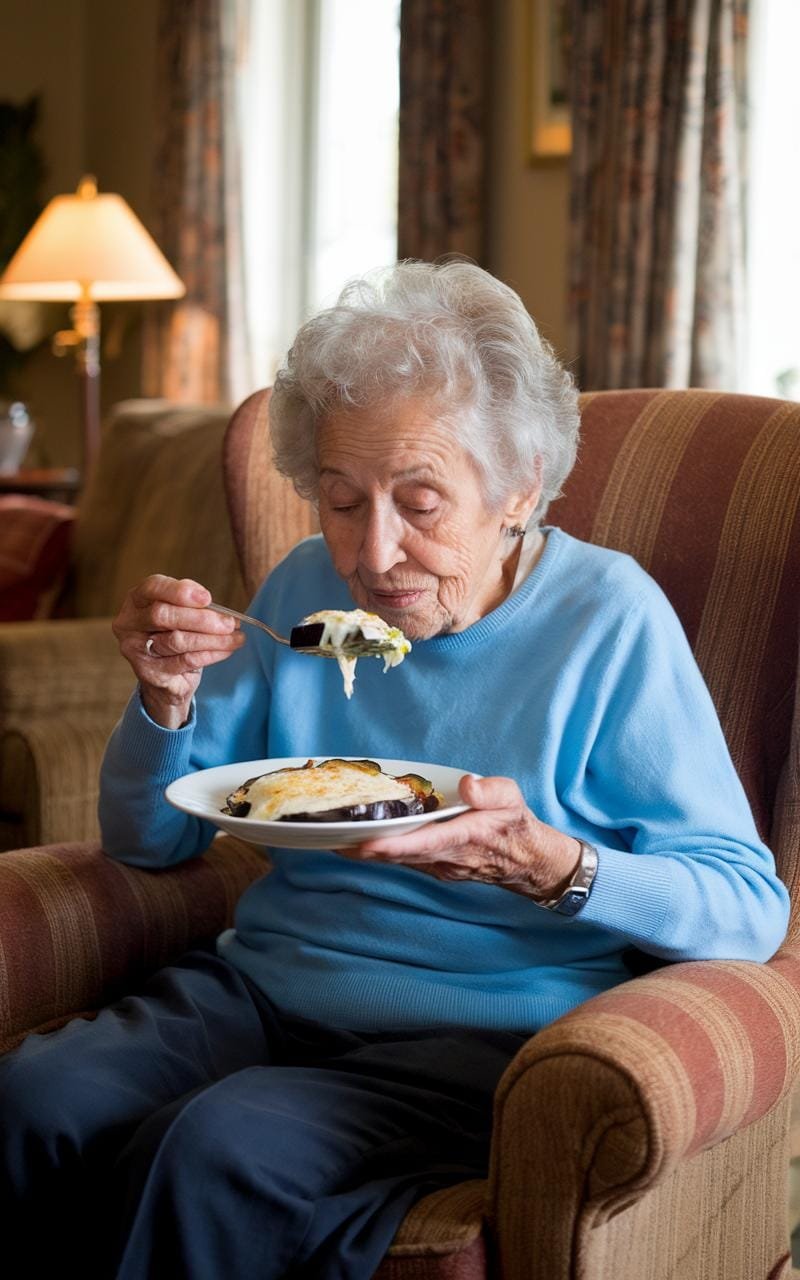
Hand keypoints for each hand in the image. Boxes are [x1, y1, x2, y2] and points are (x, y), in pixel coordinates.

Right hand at [112, 574, 244, 727]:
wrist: (166, 678)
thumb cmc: (174, 635)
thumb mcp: (182, 613)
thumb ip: (193, 605)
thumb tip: (218, 610)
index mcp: (137, 600)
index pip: (152, 587)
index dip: (179, 591)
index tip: (207, 598)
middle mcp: (129, 623)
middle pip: (162, 615)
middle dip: (201, 619)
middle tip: (229, 623)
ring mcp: (136, 650)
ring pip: (176, 640)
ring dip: (212, 639)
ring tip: (235, 638)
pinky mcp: (150, 672)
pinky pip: (184, 661)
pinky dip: (210, 655)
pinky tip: (226, 650)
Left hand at [342, 774, 580, 900]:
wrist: (526, 860)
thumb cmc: (515, 824)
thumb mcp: (512, 798)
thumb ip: (491, 791)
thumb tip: (468, 784)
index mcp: (464, 837)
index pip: (422, 844)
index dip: (391, 846)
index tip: (364, 844)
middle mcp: (447, 857)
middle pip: (399, 855)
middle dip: (365, 849)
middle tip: (329, 839)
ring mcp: (439, 866)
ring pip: (398, 860)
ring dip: (368, 853)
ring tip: (333, 839)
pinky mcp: (434, 867)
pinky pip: (404, 861)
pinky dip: (382, 853)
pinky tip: (360, 842)